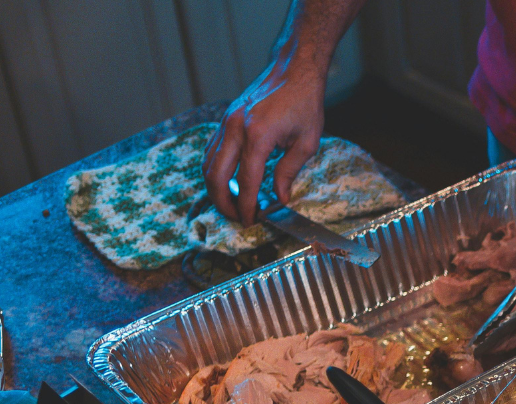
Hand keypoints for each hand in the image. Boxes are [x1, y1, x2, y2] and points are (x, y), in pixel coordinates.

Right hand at [202, 54, 326, 226]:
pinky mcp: (225, 120)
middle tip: (237, 218)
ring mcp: (226, 122)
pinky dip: (215, 170)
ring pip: (208, 163)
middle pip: (216, 176)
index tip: (250, 221)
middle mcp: (236, 128)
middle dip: (223, 202)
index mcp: (258, 135)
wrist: (293, 71)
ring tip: (232, 205)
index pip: (246, 181)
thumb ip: (289, 171)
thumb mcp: (307, 142)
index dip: (247, 206)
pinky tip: (227, 183)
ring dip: (216, 188)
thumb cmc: (304, 104)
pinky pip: (211, 150)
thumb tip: (280, 198)